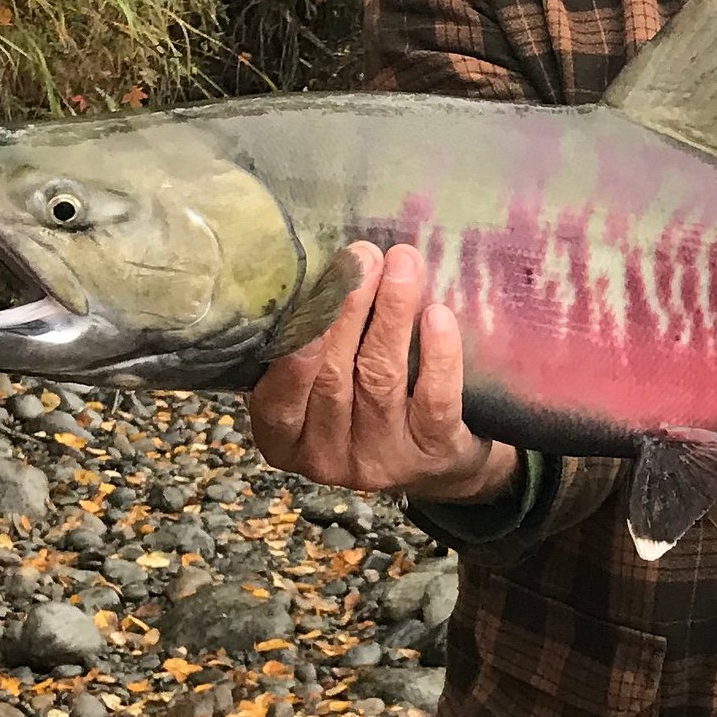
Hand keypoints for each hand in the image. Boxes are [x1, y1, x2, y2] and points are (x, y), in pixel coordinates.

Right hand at [245, 242, 519, 502]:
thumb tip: (324, 267)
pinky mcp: (433, 453)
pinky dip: (437, 356)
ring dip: (391, 315)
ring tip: (402, 265)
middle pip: (333, 378)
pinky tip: (437, 315)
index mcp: (285, 438)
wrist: (438, 457)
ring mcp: (382, 460)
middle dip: (348, 309)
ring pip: (382, 380)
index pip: (278, 400)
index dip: (293, 350)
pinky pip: (434, 402)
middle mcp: (327, 456)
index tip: (310, 295)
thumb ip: (312, 342)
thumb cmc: (366, 402)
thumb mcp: (324, 384)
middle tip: (363, 256)